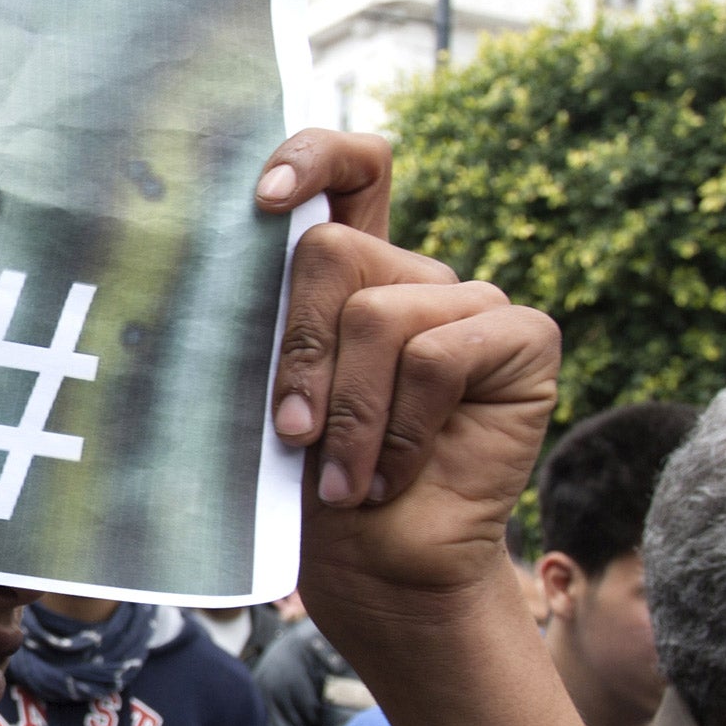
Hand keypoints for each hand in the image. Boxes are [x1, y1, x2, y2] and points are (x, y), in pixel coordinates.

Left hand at [253, 132, 561, 633]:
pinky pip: (438, 356)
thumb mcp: (263, 400)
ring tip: (341, 481)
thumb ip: (260, 330)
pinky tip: (389, 474)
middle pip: (333, 249)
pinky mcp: (524, 341)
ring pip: (380, 315)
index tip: (263, 198)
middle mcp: (410, 277)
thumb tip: (201, 267)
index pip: (349, 170)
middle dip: (298, 351)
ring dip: (348, 415)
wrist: (377, 569)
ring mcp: (470, 303)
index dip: (314, 156)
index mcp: (347, 275)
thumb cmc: (306, 490)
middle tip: (292, 433)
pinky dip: (401, 428)